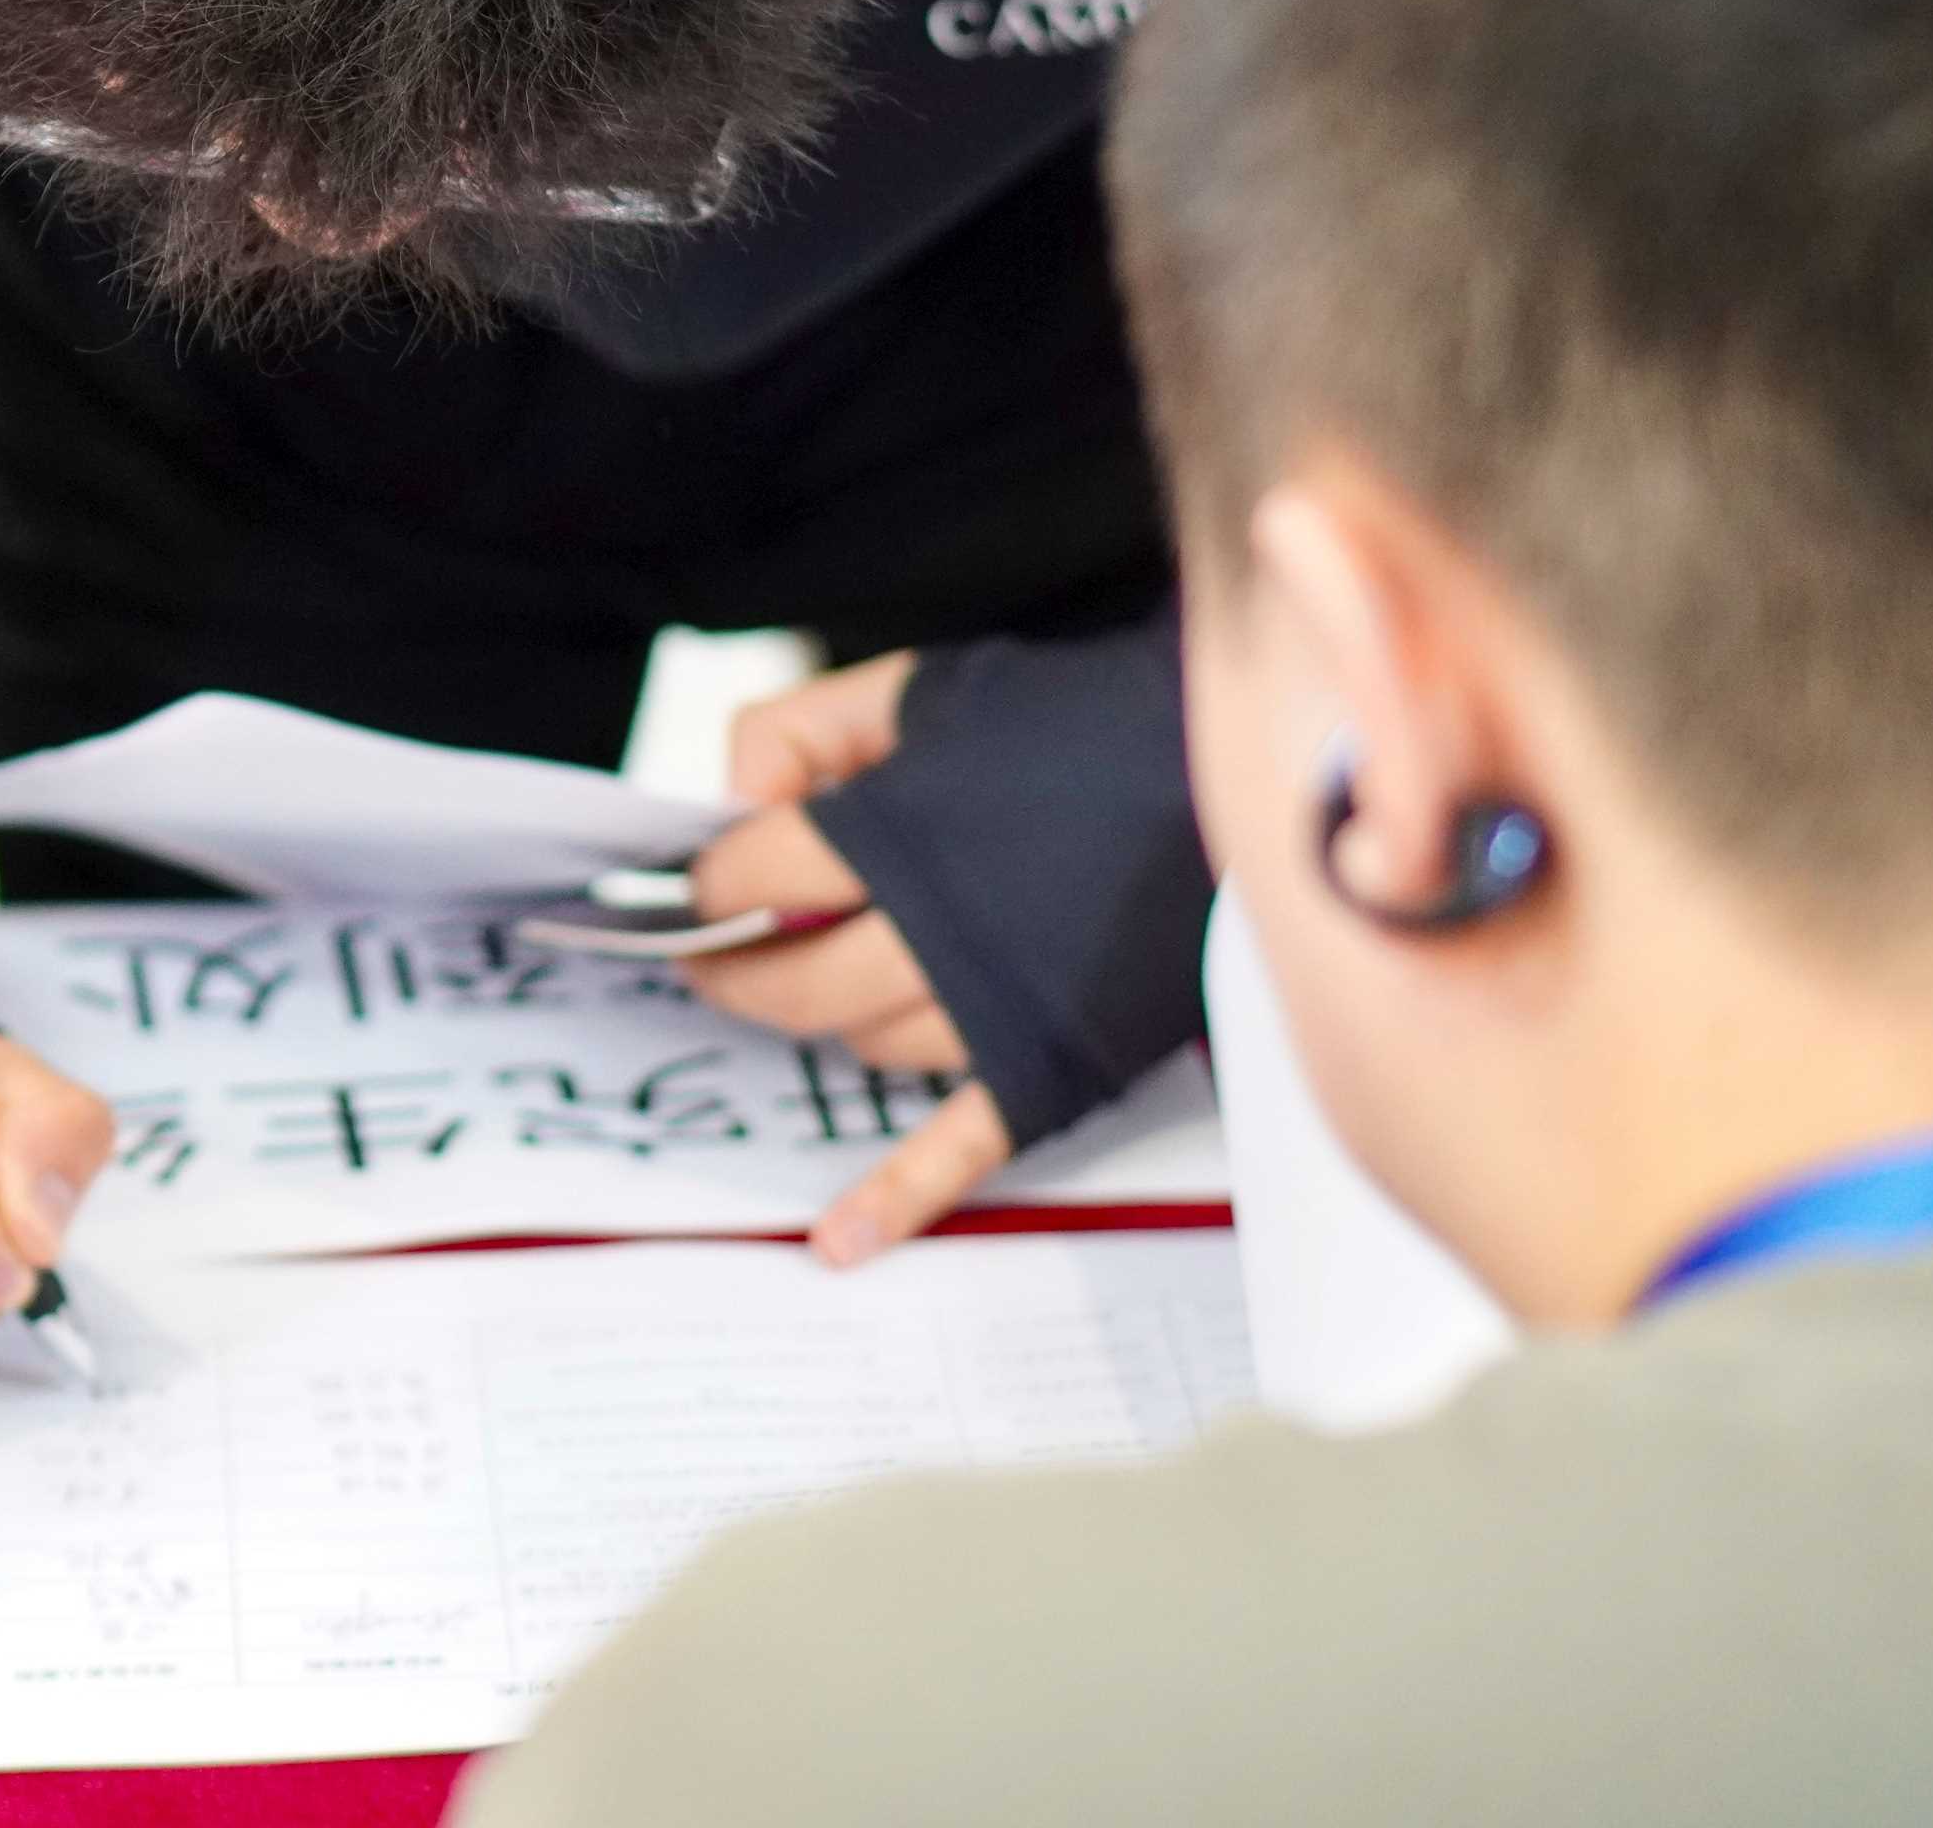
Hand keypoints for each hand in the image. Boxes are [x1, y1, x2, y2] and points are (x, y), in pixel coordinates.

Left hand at [683, 654, 1016, 1264]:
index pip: (749, 881)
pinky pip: (958, 1147)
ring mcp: (989, 1007)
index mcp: (894, 835)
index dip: (707, 883)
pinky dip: (895, 1198)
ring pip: (866, 1044)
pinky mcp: (1047, 1059)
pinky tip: (837, 1243)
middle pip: (790, 982)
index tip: (700, 884)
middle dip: (736, 967)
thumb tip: (730, 803)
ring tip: (829, 974)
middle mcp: (933, 932)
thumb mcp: (913, 688)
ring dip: (833, 1016)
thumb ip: (801, 731)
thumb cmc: (1070, 720)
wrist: (1232, 764)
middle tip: (712, 951)